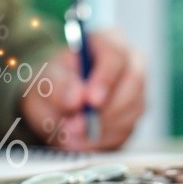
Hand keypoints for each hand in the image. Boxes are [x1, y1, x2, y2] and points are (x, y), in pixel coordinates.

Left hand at [21, 30, 144, 149]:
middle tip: (72, 126)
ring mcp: (136, 92)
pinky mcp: (133, 118)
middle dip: (103, 111)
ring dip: (98, 130)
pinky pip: (125, 133)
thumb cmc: (53, 82)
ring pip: (130, 112)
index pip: (115, 56)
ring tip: (67, 136)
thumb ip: (58, 85)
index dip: (105, 79)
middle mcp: (129, 65)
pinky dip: (100, 141)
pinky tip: (77, 141)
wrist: (53, 103)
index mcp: (108, 42)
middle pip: (133, 85)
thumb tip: (76, 98)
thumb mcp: (46, 79)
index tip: (91, 101)